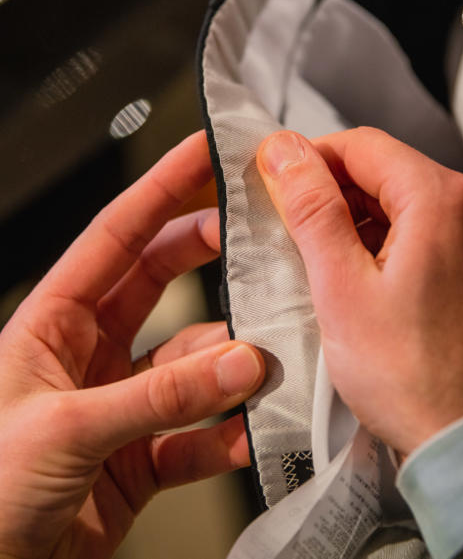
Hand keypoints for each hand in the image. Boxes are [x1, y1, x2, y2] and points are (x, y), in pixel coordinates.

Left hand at [0, 131, 264, 558]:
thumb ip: (158, 398)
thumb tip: (236, 366)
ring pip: (191, 364)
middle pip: (160, 282)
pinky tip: (248, 434)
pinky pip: (197, 433)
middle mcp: (91, 353)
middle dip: (207, 256)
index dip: (161, 190)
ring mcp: (121, 401)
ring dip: (229, 368)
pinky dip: (227, 435)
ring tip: (262, 369)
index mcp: (53, 322)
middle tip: (254, 240)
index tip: (202, 155)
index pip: (116, 236)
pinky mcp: (143, 453)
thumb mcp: (64, 428)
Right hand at [257, 127, 462, 456]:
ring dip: (356, 221)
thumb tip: (284, 153)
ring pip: (401, 203)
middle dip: (331, 193)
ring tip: (324, 264)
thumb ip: (311, 210)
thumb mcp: (341, 288)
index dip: (310, 158)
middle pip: (384, 171)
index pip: (361, 145)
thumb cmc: (411, 378)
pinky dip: (384, 244)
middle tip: (293, 232)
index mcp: (441, 202)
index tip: (278, 183)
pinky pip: (422, 234)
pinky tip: (361, 278)